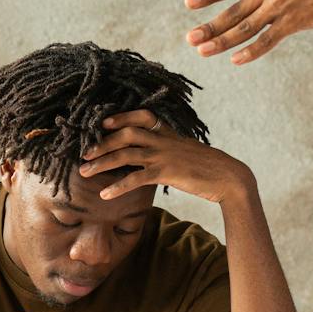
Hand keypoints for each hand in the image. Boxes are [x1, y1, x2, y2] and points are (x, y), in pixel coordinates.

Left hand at [77, 111, 256, 206]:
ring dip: (102, 163)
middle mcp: (163, 140)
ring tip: (84, 172)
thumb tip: (151, 153)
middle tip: (83, 152)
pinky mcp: (166, 173)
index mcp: (168, 132)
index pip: (140, 117)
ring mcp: (164, 155)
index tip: (103, 122)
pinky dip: (118, 186)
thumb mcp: (186, 150)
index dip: (120, 117)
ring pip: (126, 154)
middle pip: (125, 134)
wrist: (229, 177)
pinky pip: (136, 178)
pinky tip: (105, 195)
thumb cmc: (207, 166)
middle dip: (102, 142)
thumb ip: (168, 148)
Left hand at [184, 0, 312, 64]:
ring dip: (222, 40)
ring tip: (203, 50)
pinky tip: (235, 59)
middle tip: (190, 38)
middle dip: (210, 25)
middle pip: (234, 11)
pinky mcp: (292, 22)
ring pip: (244, 27)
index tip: (189, 2)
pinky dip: (251, 51)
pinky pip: (267, 39)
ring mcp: (280, 5)